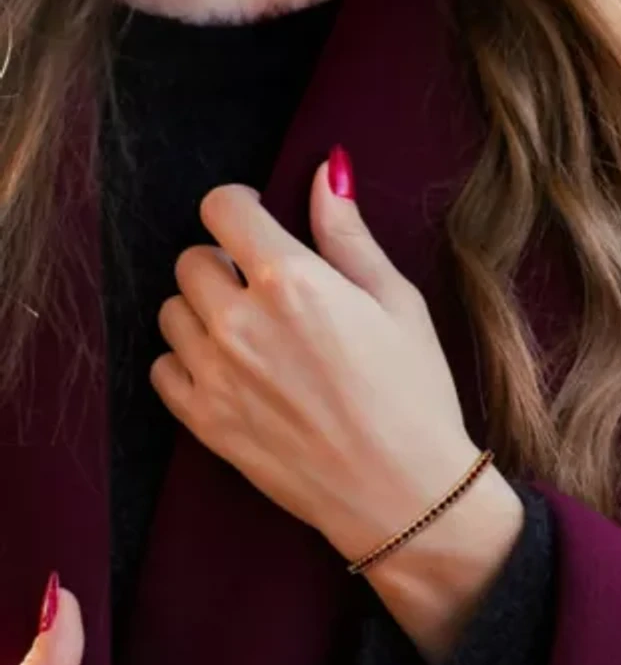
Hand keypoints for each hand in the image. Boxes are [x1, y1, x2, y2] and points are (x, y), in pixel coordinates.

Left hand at [151, 153, 478, 559]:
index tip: (255, 219)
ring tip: (246, 331)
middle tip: (261, 286)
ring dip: (202, 309)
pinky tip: (228, 371)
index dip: (239, 205)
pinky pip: (162, 369)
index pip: (223, 208)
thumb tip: (325, 171)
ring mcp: (215, 376)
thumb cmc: (414, 395)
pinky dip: (186, 360)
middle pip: (191, 259)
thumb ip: (348, 235)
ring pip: (172, 311)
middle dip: (224, 260)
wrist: (403, 494)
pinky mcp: (205, 423)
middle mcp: (240, 322)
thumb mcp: (399, 303)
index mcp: (292, 281)